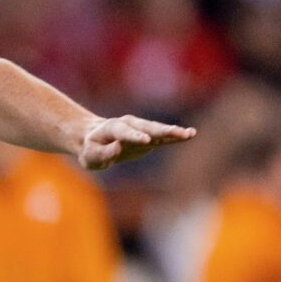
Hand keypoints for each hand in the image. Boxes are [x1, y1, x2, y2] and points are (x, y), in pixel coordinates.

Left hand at [73, 115, 195, 170]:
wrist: (95, 140)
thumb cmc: (91, 149)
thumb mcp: (90, 156)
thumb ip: (103, 153)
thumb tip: (118, 148)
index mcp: (112, 128)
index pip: (125, 131)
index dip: (135, 136)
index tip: (146, 141)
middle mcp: (130, 124)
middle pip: (147, 128)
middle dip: (162, 131)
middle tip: (178, 133)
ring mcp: (141, 129)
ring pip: (158, 130)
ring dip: (173, 132)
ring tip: (190, 133)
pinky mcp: (149, 137)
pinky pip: (163, 136)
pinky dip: (176, 136)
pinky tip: (191, 134)